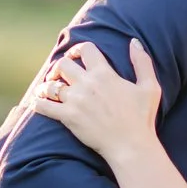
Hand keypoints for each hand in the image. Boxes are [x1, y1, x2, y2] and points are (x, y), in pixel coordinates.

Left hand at [26, 37, 162, 161]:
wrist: (131, 145)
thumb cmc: (142, 118)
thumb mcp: (150, 86)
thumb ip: (142, 62)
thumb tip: (133, 42)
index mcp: (105, 73)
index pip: (85, 50)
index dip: (77, 49)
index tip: (75, 56)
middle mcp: (87, 83)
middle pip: (63, 65)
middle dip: (59, 68)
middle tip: (58, 75)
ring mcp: (76, 100)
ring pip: (51, 85)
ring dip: (47, 85)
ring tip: (47, 90)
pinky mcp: (68, 117)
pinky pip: (45, 106)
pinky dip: (38, 103)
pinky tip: (37, 102)